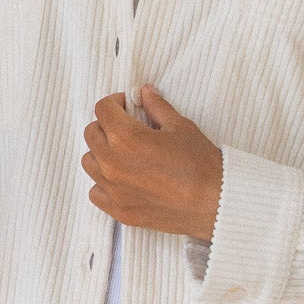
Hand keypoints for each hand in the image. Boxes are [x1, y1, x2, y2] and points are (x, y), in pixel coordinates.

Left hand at [80, 84, 222, 242]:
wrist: (214, 204)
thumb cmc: (201, 164)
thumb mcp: (180, 126)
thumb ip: (156, 107)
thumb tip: (144, 93)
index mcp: (125, 138)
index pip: (102, 109)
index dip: (115, 102)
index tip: (126, 106)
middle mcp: (112, 163)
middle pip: (91, 133)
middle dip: (107, 125)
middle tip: (127, 127)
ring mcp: (113, 190)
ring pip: (89, 162)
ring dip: (101, 152)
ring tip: (123, 153)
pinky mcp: (118, 211)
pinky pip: (95, 191)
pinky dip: (103, 182)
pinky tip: (123, 178)